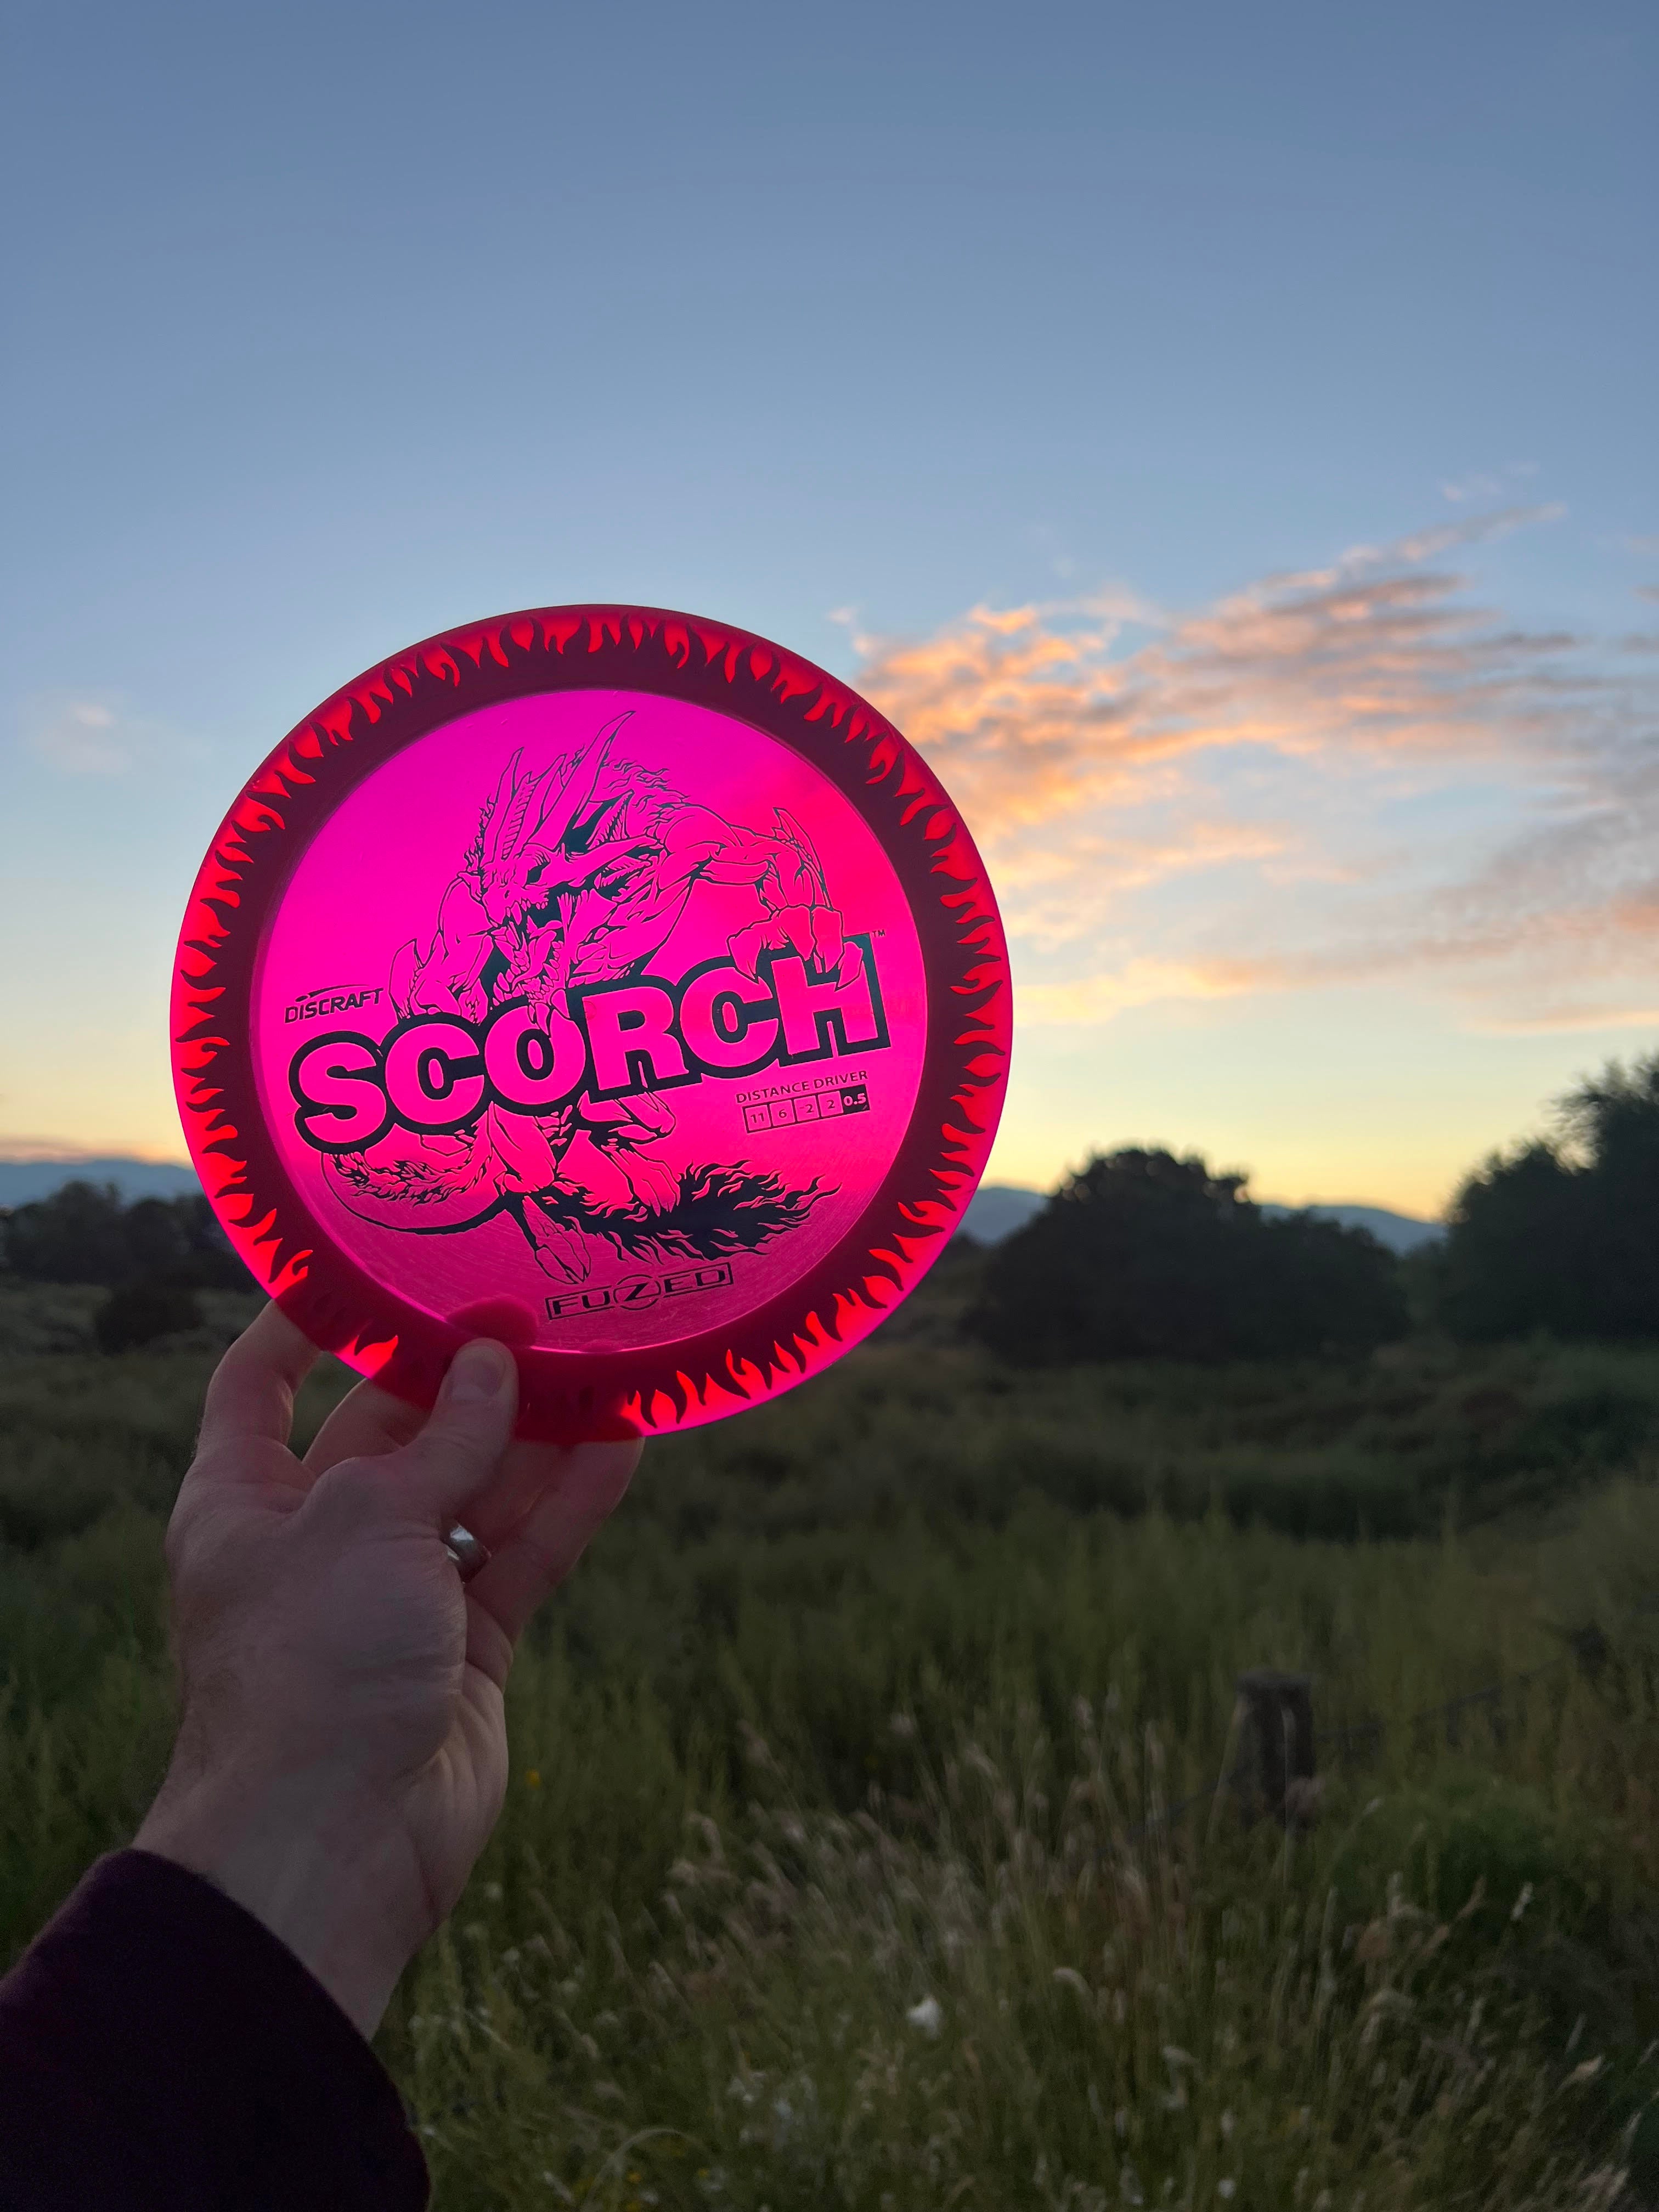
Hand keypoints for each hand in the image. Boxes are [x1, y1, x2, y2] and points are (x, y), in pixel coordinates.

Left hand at [135, 1307, 637, 2037]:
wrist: (333, 1841)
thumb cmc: (313, 1660)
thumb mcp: (366, 1518)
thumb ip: (443, 1437)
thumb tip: (497, 1361)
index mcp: (244, 1499)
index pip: (261, 1384)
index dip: (307, 1321)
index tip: (374, 1262)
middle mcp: (316, 1536)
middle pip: (393, 1428)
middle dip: (461, 1373)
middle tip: (535, 1307)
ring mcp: (396, 1592)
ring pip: (475, 1489)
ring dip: (535, 1430)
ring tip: (603, 1357)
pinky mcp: (466, 1642)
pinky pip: (523, 1552)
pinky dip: (570, 1500)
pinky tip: (625, 1438)